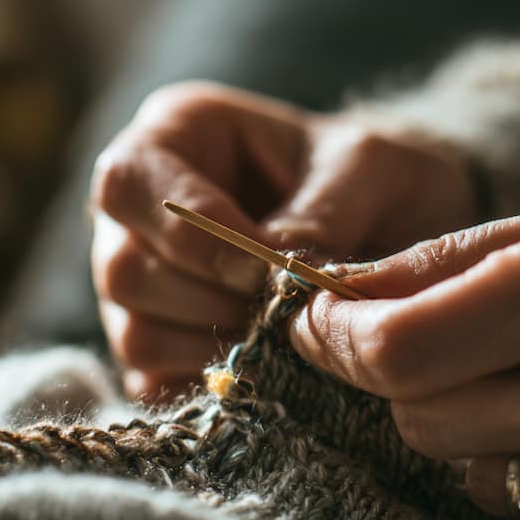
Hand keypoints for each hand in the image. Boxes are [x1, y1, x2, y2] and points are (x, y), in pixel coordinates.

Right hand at [89, 81, 477, 401]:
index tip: (264, 270)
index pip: (128, 183)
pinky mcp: (158, 343)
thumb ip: (323, 211)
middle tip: (288, 313)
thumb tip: (275, 273)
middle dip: (211, 302)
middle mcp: (138, 208)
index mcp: (175, 134)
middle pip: (121, 269)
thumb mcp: (369, 168)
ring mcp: (142, 280)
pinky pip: (154, 383)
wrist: (398, 224)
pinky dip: (214, 384)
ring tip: (288, 339)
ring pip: (134, 334)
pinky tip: (272, 369)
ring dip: (216, 348)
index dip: (190, 237)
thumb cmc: (373, 176)